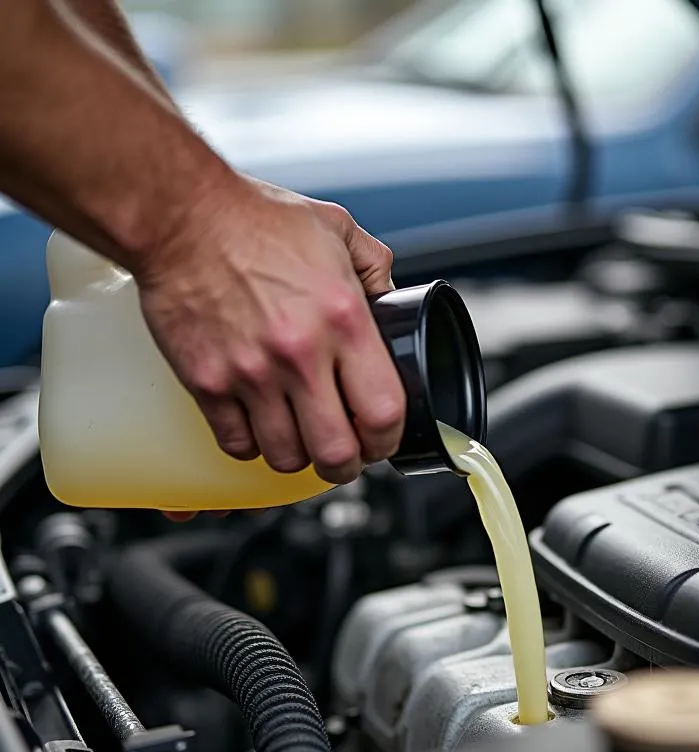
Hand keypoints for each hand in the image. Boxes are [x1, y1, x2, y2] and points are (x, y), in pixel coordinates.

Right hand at [136, 176, 405, 489]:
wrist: (180, 214)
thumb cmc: (255, 220)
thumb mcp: (337, 231)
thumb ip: (375, 270)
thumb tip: (392, 305)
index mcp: (344, 320)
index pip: (384, 412)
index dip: (388, 439)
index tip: (382, 439)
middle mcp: (301, 354)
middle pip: (336, 452)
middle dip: (346, 464)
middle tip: (344, 455)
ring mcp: (251, 374)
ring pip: (286, 458)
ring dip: (298, 458)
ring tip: (300, 440)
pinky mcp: (207, 383)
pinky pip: (236, 444)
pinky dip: (250, 445)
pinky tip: (258, 426)